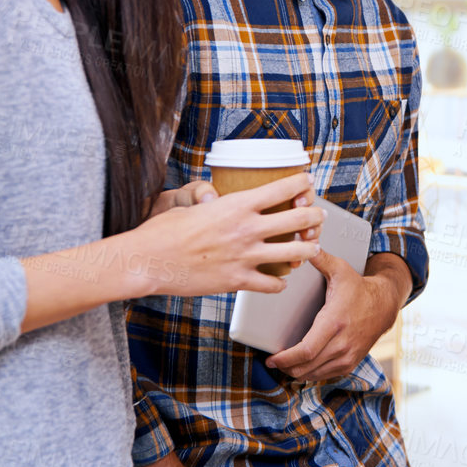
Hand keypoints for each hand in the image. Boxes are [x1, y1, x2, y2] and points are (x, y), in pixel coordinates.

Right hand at [122, 173, 322, 296]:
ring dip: (307, 250)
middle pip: (299, 220)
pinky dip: (280, 283)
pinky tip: (280, 280)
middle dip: (316, 217)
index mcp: (237, 204)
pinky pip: (272, 284)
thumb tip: (216, 195)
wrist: (148, 261)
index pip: (284, 188)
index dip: (302, 183)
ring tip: (310, 248)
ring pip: (295, 253)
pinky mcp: (238, 281)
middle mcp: (247, 229)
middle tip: (318, 217)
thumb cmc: (164, 231)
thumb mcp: (192, 205)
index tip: (307, 183)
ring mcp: (245, 257)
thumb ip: (211, 200)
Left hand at [265, 251, 401, 381]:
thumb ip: (320, 259)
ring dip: (297, 372)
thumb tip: (304, 244)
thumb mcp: (340, 270)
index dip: (285, 359)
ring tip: (285, 364)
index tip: (271, 359)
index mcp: (334, 322)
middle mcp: (342, 343)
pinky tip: (302, 366)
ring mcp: (347, 356)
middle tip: (273, 362)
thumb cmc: (358, 287)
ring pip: (314, 374)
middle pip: (306, 367)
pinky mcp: (351, 362)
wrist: (384, 305)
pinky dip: (311, 373)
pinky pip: (325, 375)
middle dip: (286, 368)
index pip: (305, 350)